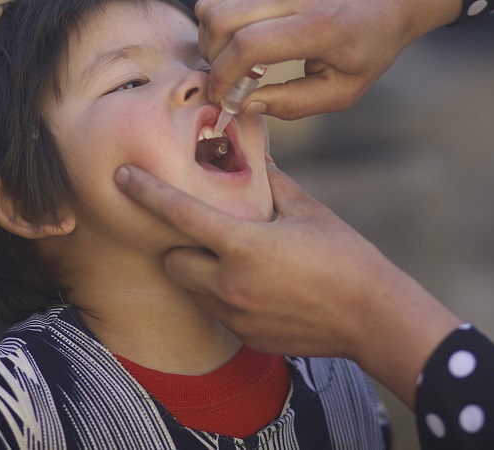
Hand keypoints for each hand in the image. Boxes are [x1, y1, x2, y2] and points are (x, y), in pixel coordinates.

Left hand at [115, 159, 460, 406]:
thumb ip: (272, 182)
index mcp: (242, 244)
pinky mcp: (244, 336)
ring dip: (199, 271)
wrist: (371, 317)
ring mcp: (235, 314)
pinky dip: (222, 294)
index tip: (122, 176)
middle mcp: (229, 283)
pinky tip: (257, 286)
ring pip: (191, 289)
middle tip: (204, 233)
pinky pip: (216, 310)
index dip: (146, 192)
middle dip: (178, 245)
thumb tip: (253, 156)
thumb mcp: (308, 210)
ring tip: (234, 259)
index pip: (179, 212)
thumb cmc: (345, 257)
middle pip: (172, 261)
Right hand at [196, 0, 462, 120]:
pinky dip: (219, 26)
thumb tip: (246, 104)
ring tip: (233, 65)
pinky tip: (243, 47)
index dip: (225, 75)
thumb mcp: (344, 91)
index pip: (249, 44)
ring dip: (210, 40)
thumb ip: (295, 104)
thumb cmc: (368, 49)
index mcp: (318, 26)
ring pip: (213, 4)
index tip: (223, 99)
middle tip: (226, 83)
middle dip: (211, 58)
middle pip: (221, 19)